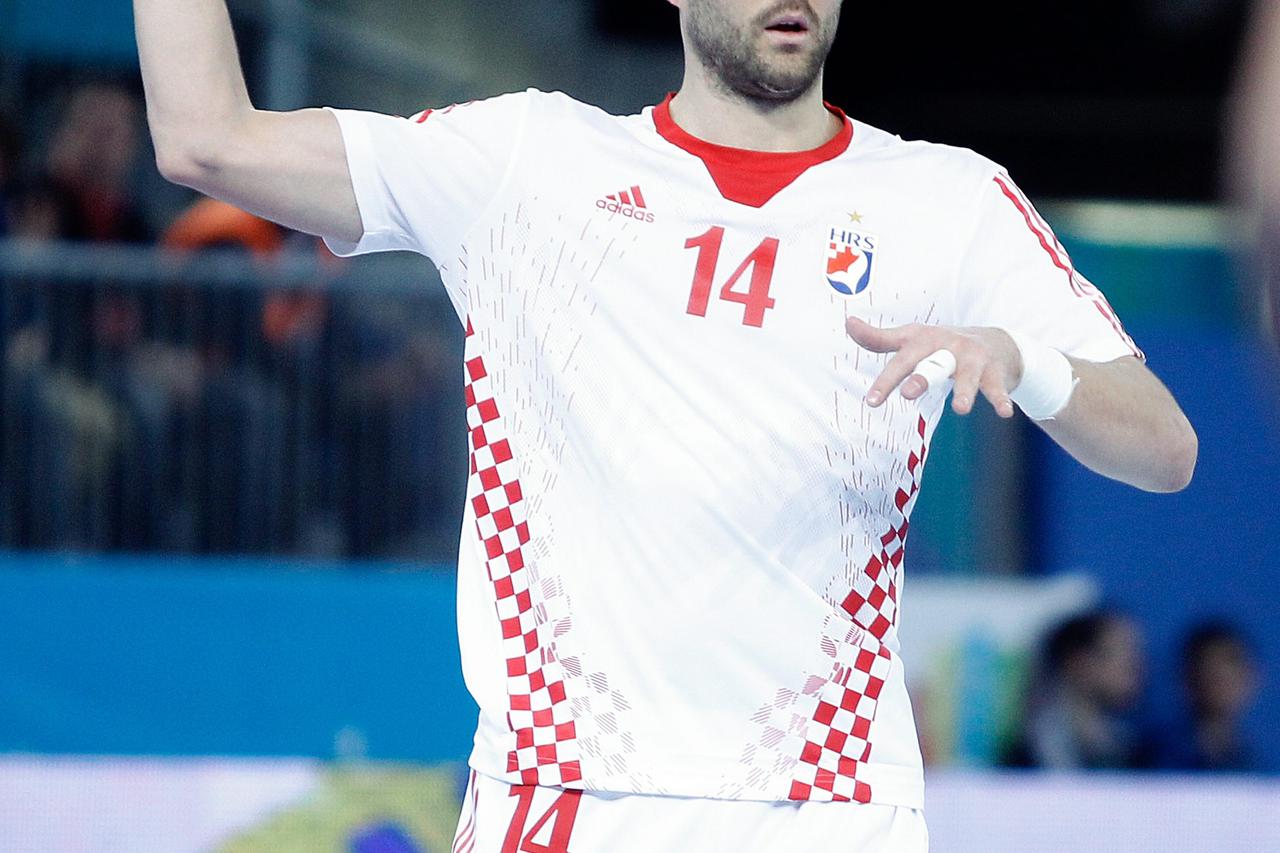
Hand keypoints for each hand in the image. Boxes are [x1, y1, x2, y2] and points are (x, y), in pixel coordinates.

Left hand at [845, 317, 1022, 417]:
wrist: (996, 342)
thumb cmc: (942, 344)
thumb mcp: (911, 339)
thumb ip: (878, 338)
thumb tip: (848, 322)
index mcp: (924, 341)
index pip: (900, 361)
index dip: (885, 381)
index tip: (872, 402)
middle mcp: (948, 347)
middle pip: (932, 364)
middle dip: (921, 378)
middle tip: (908, 393)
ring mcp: (973, 359)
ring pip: (967, 377)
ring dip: (965, 392)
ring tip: (961, 409)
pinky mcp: (995, 372)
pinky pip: (997, 388)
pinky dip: (1002, 400)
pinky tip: (1005, 413)